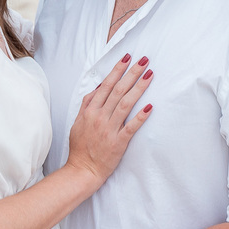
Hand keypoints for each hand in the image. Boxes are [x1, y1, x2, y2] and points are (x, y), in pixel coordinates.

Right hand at [67, 54, 152, 181]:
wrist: (82, 170)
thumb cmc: (80, 147)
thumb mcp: (78, 122)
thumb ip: (87, 104)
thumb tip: (99, 87)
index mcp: (90, 111)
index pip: (106, 85)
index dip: (117, 70)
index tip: (127, 58)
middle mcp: (99, 117)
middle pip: (118, 90)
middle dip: (132, 73)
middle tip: (144, 60)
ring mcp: (109, 129)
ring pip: (125, 104)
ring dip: (139, 88)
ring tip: (150, 75)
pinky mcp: (118, 142)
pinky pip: (131, 127)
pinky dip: (140, 116)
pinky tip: (150, 106)